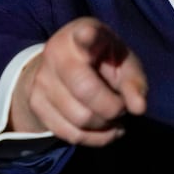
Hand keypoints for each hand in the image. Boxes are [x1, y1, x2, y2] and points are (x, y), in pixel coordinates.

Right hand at [10, 18, 147, 145]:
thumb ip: (135, 82)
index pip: (84, 36)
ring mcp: (41, 79)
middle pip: (86, 91)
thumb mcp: (124, 63)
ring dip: (105, 125)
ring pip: (80, 118)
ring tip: (113, 116)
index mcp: (82, 35)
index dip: (88, 36)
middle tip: (121, 106)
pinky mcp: (35, 103)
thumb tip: (138, 108)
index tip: (88, 34)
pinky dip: (95, 138)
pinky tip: (105, 130)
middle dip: (113, 107)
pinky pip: (71, 134)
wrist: (62, 69)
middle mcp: (56, 53)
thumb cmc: (103, 62)